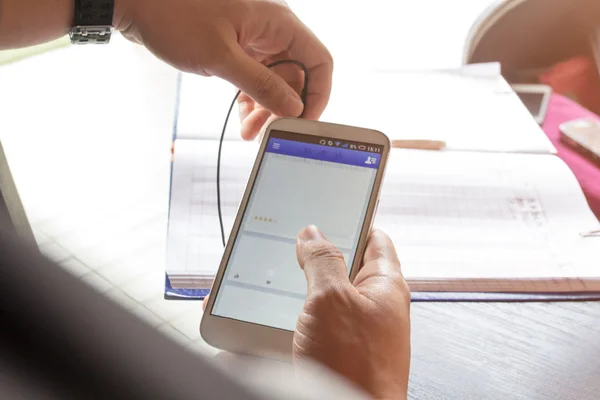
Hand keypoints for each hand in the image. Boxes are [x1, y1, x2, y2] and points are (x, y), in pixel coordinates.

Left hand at [114, 0, 332, 139]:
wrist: (137, 6)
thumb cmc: (175, 17)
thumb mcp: (221, 58)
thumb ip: (261, 84)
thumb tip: (294, 108)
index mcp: (277, 23)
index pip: (318, 60)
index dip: (318, 93)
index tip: (305, 120)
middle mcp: (270, 32)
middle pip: (297, 76)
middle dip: (285, 107)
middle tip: (270, 132)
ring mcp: (254, 42)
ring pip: (275, 83)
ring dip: (266, 109)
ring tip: (250, 131)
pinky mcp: (237, 51)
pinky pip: (255, 81)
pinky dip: (251, 101)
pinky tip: (243, 119)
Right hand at [202, 226, 410, 398]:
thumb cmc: (356, 368)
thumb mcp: (331, 298)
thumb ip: (322, 259)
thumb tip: (312, 232)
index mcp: (385, 284)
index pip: (373, 236)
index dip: (351, 217)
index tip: (328, 206)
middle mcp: (372, 306)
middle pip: (341, 265)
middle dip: (313, 257)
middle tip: (290, 248)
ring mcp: (352, 330)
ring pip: (320, 296)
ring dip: (296, 291)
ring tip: (274, 285)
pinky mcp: (333, 352)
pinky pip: (310, 325)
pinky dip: (291, 319)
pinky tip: (273, 320)